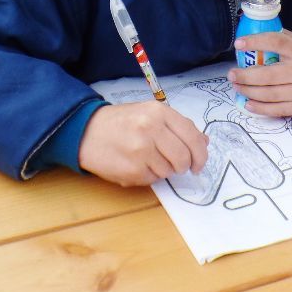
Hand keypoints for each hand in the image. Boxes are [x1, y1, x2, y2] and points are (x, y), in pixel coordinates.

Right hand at [77, 102, 208, 186]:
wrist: (87, 131)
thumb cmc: (122, 122)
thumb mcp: (150, 114)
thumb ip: (177, 127)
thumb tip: (204, 142)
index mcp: (159, 112)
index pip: (193, 137)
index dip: (201, 155)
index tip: (198, 164)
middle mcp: (151, 129)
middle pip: (184, 158)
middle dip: (183, 166)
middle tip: (176, 166)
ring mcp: (141, 150)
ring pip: (169, 171)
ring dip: (163, 170)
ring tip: (147, 159)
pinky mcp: (132, 170)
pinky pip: (153, 180)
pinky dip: (149, 176)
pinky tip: (136, 164)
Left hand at [228, 30, 291, 116]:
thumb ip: (282, 39)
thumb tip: (252, 36)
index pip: (276, 42)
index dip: (256, 42)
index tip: (238, 44)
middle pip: (267, 75)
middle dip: (245, 76)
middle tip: (231, 74)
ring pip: (269, 94)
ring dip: (248, 92)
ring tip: (237, 86)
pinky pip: (278, 109)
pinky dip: (260, 108)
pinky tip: (248, 104)